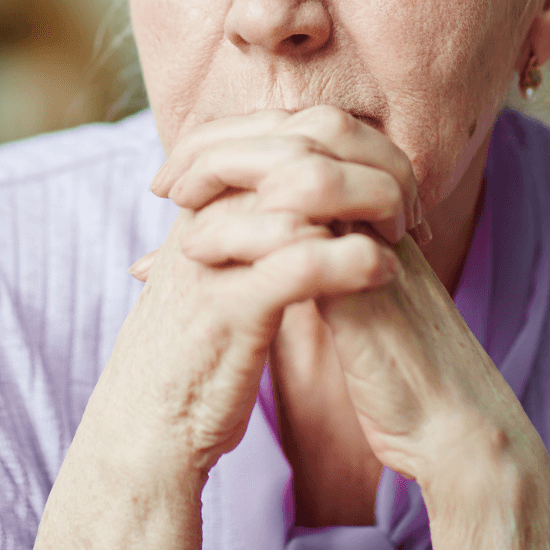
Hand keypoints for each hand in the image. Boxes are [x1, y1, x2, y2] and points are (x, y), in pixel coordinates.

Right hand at [35, 106, 411, 549]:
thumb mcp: (213, 266)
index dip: (345, 142)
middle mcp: (205, 211)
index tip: (388, 180)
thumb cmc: (194, 345)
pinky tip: (383, 273)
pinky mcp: (229, 307)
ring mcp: (214, 254)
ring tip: (402, 237)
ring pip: (301, 189)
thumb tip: (298, 186)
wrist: (143, 422)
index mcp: (204, 196)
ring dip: (369, 204)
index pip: (278, 127)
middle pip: (296, 145)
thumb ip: (244, 219)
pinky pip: (299, 261)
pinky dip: (351, 260)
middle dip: (366, 166)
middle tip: (406, 210)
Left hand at [153, 107, 549, 549]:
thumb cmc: (379, 359)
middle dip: (223, 141)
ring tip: (179, 205)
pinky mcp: (368, 286)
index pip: (299, 127)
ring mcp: (376, 238)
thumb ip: (282, 246)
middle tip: (168, 178)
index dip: (233, 134)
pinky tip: (195, 248)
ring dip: (229, 174)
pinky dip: (242, 231)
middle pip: (304, 127)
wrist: (447, 424)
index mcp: (371, 198)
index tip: (176, 167)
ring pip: (304, 167)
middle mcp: (379, 206)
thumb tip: (195, 232)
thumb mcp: (327, 287)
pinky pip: (303, 234)